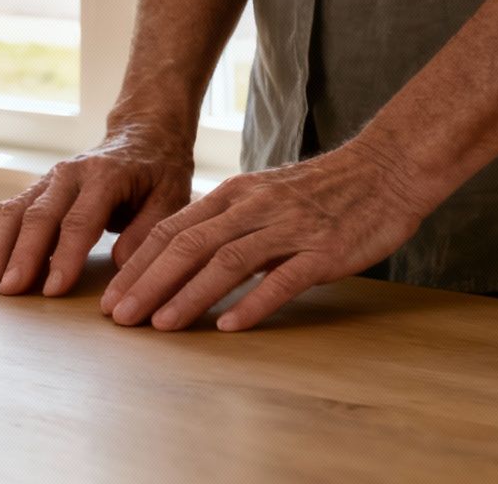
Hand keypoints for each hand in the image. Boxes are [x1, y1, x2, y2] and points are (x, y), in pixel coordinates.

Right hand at [0, 124, 194, 296]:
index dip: (64, 256)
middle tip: (8, 290)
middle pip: (38, 216)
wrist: (141, 136)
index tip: (53, 290)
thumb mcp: (171, 198)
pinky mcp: (36, 189)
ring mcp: (48, 179)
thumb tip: (122, 264)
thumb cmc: (159, 173)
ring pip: (14, 212)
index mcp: (105, 175)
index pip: (79, 220)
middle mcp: (70, 174)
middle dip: (21, 255)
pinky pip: (5, 211)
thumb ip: (148, 230)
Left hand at [98, 143, 431, 331]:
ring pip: (226, 261)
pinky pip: (281, 278)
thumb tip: (181, 257)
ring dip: (188, 296)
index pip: (171, 230)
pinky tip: (230, 326)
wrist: (386, 170)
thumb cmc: (322, 191)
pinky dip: (252, 302)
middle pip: (187, 245)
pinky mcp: (323, 249)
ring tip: (161, 325)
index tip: (111, 298)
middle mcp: (253, 208)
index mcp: (233, 195)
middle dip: (148, 283)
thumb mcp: (264, 197)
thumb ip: (226, 223)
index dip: (138, 265)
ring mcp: (288, 228)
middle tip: (120, 318)